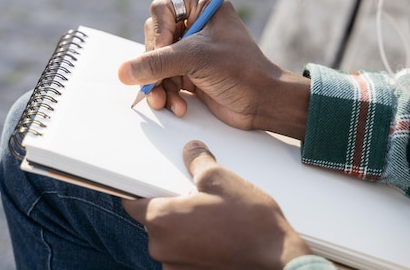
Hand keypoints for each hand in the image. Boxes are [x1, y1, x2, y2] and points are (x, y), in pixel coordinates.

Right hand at [118, 0, 309, 139]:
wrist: (263, 103)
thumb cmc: (240, 71)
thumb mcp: (196, 60)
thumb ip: (156, 63)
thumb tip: (122, 72)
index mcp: (203, 8)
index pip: (162, 9)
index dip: (159, 31)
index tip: (166, 50)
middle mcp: (196, 27)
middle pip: (155, 38)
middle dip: (156, 64)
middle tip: (161, 79)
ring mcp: (192, 52)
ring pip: (157, 63)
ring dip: (158, 85)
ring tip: (165, 102)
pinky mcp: (190, 74)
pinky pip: (164, 80)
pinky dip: (166, 94)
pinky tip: (176, 106)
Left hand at [123, 140, 311, 269]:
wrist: (277, 258)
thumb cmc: (250, 222)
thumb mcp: (221, 178)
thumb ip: (198, 161)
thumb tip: (191, 151)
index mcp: (161, 220)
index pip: (132, 203)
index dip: (140, 192)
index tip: (149, 186)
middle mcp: (161, 249)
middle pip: (155, 221)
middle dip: (172, 209)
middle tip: (197, 199)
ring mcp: (175, 267)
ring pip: (171, 240)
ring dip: (184, 230)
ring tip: (213, 220)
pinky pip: (184, 256)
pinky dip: (195, 246)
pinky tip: (218, 237)